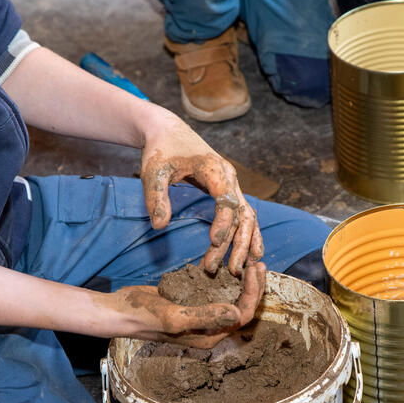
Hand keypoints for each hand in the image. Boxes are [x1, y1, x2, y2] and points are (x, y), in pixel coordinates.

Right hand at [102, 261, 265, 347]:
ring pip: (230, 297)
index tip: (254, 269)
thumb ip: (206, 317)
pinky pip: (213, 289)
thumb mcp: (175, 318)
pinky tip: (226, 260)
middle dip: (252, 286)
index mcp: (209, 336)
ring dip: (241, 280)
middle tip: (257, 262)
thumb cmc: (144, 317)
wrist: (120, 311)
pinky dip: (222, 276)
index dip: (253, 293)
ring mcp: (200, 313)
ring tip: (247, 260)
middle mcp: (208, 327)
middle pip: (241, 306)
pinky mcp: (192, 301)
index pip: (242, 316)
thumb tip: (237, 313)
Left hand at [139, 115, 263, 275]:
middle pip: (242, 214)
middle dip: (237, 243)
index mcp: (214, 168)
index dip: (222, 223)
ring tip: (238, 270)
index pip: (226, 200)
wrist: (169, 132)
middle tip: (228, 270)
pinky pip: (245, 216)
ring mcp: (232, 185)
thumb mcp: (153, 172)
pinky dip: (249, 236)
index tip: (213, 243)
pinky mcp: (229, 192)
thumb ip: (156, 197)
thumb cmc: (162, 150)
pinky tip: (251, 256)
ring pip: (247, 218)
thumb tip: (160, 226)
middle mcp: (230, 178)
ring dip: (245, 244)